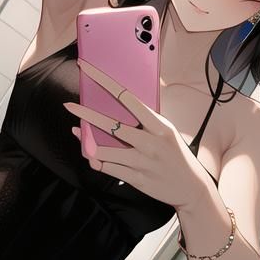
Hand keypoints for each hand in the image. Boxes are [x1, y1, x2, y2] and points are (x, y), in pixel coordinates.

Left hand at [63, 59, 209, 209]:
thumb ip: (148, 119)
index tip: (89, 70)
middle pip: (111, 125)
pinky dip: (96, 160)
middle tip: (69, 105)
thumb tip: (124, 101)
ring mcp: (142, 163)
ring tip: (78, 132)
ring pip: (104, 151)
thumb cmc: (175, 155)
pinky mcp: (137, 179)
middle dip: (86, 114)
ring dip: (87, 143)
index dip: (105, 82)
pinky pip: (108, 168)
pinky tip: (91, 154)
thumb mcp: (167, 132)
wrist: (191, 188)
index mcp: (159, 126)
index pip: (128, 98)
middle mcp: (150, 143)